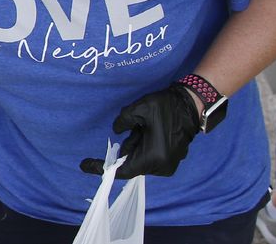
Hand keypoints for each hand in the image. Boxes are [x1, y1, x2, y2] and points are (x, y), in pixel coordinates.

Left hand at [80, 84, 199, 178]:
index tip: (84, 165)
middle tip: (135, 129)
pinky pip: (147, 157)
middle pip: (130, 163)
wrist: (191, 106)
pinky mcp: (170, 161)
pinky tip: (148, 131)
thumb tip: (116, 131)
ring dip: (135, 145)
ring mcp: (167, 166)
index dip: (102, 168)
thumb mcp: (138, 109)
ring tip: (145, 127)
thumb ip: (122, 121)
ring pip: (138, 159)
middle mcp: (161, 167)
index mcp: (152, 157)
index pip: (122, 170)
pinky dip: (142, 146)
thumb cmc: (165, 107)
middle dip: (126, 146)